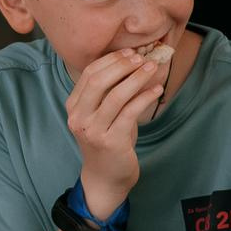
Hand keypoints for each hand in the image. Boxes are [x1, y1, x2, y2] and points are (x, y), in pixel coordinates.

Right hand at [67, 48, 164, 215]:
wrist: (106, 177)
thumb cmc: (107, 141)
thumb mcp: (103, 114)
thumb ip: (110, 92)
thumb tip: (135, 63)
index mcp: (73, 107)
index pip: (88, 74)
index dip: (110, 60)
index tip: (129, 52)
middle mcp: (79, 118)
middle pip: (98, 81)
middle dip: (122, 66)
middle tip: (141, 58)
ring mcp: (93, 130)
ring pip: (115, 95)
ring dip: (136, 78)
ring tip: (152, 69)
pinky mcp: (111, 141)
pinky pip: (130, 112)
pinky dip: (145, 97)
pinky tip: (157, 90)